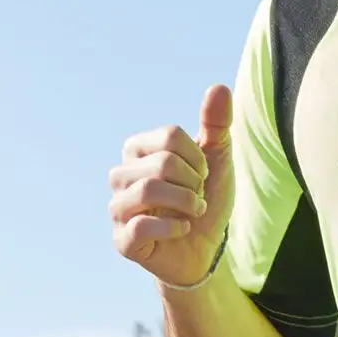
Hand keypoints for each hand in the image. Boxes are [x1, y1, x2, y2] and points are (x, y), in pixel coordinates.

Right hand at [109, 84, 234, 287]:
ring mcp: (118, 209)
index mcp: (138, 151)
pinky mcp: (123, 240)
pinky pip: (141, 225)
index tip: (204, 175)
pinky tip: (184, 228)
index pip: (169, 136)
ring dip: (185, 202)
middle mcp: (121, 176)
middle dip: (194, 181)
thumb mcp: (218, 160)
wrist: (206, 249)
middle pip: (161, 163)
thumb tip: (219, 86)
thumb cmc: (206, 200)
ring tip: (194, 211)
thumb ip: (217, 124)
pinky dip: (174, 225)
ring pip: (147, 190)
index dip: (198, 157)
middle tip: (200, 196)